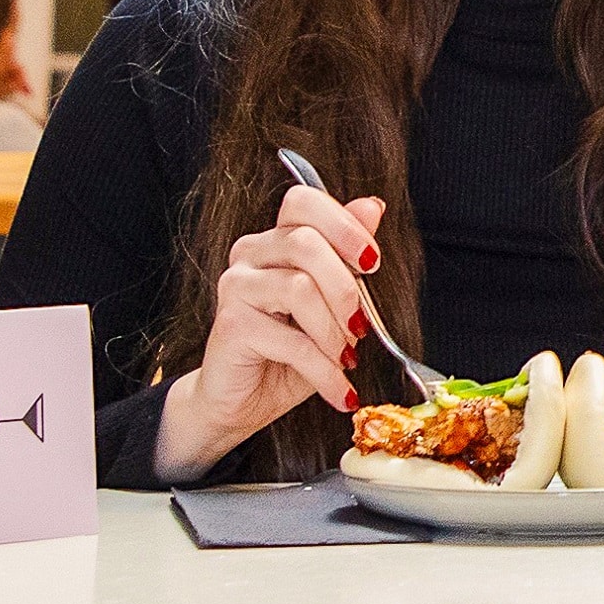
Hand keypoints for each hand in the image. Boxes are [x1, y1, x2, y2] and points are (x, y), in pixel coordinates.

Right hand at [159, 184, 388, 480]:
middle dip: (346, 290)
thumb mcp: (331, 305)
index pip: (303, 202)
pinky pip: (291, 340)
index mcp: (276, 240)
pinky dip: (325, 371)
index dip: (343, 224)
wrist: (247, 400)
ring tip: (345, 359)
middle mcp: (250, 254)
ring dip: (334, 332)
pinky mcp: (232, 325)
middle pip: (306, 244)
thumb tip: (371, 207)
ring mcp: (236, 287)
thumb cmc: (290, 351)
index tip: (371, 261)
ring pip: (299, 288)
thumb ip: (347, 257)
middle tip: (361, 326)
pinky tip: (338, 388)